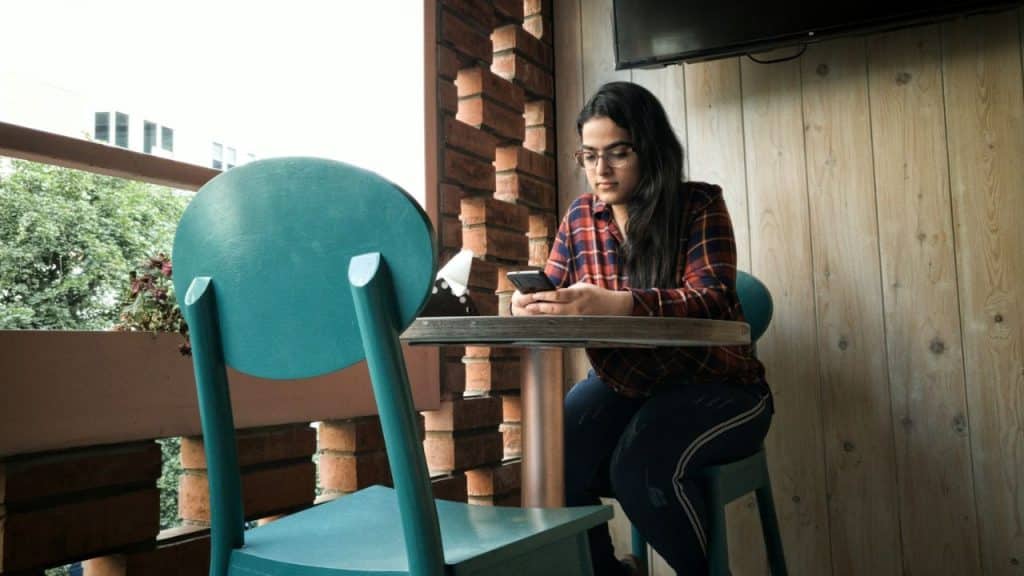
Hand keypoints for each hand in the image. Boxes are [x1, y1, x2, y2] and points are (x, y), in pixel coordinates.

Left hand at [511, 282, 632, 315]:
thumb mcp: (582, 287)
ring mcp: (578, 317)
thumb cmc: (595, 294)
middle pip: (555, 308)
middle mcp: (578, 307)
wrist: (614, 307)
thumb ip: (567, 291)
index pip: (558, 294)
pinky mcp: (579, 324)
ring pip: (557, 318)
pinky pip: (562, 324)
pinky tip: (542, 322)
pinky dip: (551, 322)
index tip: (534, 294)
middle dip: (539, 307)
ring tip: (531, 313)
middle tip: (527, 306)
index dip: (544, 295)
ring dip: (543, 316)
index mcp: (579, 293)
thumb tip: (549, 293)